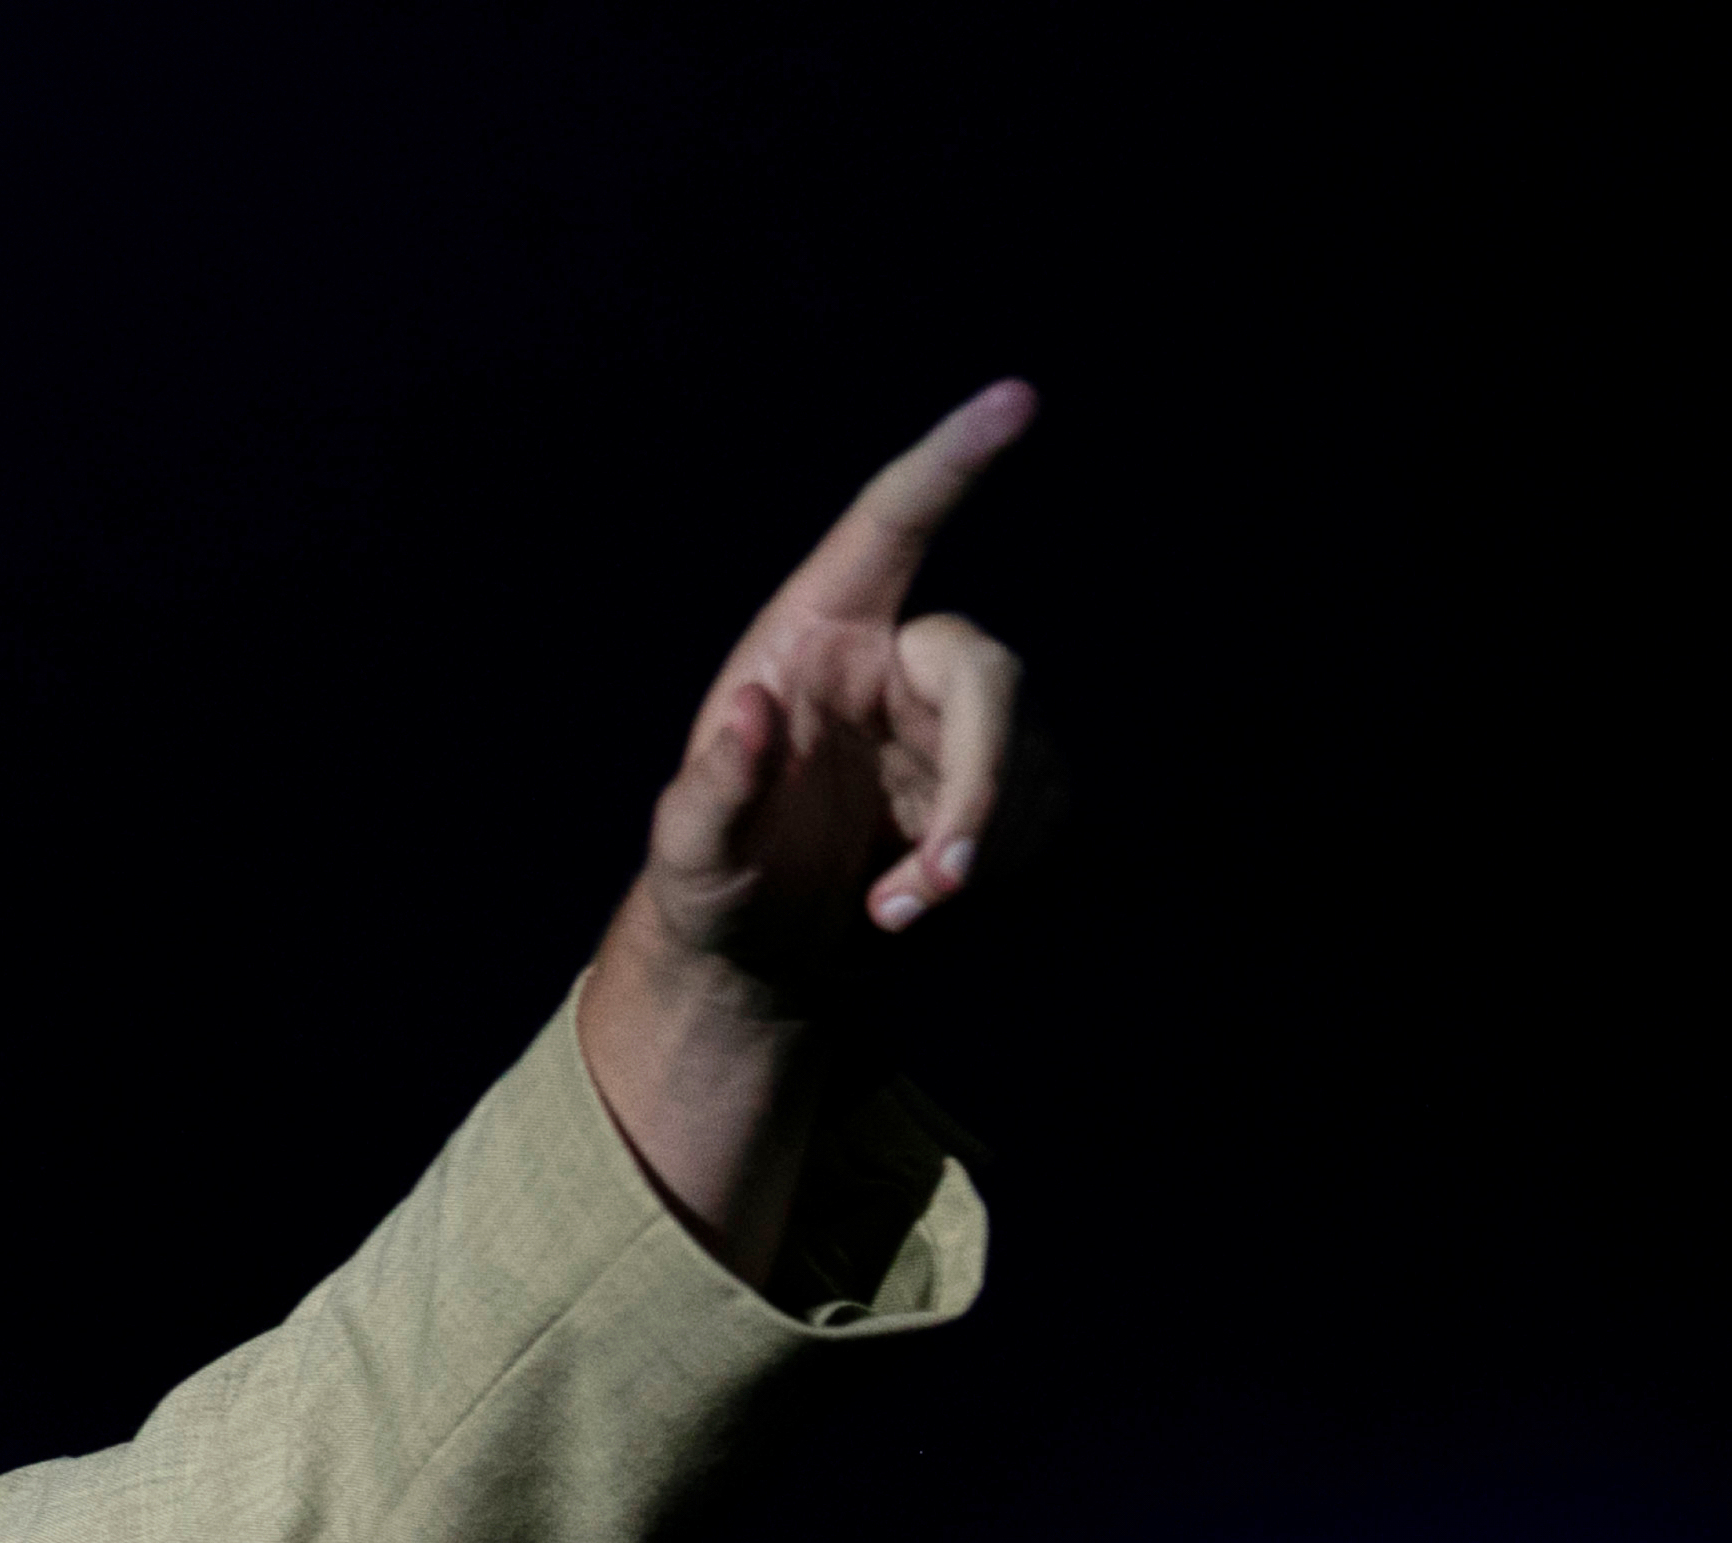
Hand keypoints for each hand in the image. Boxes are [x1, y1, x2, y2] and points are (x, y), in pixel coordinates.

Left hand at [585, 379, 1034, 1271]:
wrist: (758, 953)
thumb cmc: (711, 887)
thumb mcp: (687, 858)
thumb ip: (709, 793)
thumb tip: (749, 712)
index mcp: (817, 634)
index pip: (891, 525)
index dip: (951, 461)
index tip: (1016, 399)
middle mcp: (896, 659)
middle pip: (991, 674)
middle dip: (980, 782)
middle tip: (941, 880)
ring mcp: (953, 719)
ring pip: (1029, 751)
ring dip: (982, 841)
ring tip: (896, 908)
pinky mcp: (997, 780)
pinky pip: (1044, 804)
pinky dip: (1002, 858)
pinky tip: (932, 893)